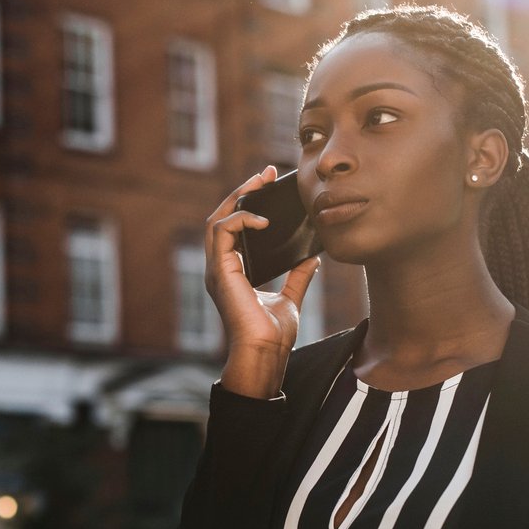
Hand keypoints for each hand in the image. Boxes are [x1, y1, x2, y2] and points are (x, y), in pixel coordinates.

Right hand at [204, 166, 320, 398]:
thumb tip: (312, 257)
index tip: (268, 184)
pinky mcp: (221, 271)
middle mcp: (220, 268)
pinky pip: (223, 232)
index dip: (248, 204)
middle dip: (242, 192)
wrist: (266, 354)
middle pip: (222, 217)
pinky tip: (262, 220)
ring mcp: (217, 269)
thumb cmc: (274, 335)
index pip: (233, 228)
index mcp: (232, 272)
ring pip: (216, 220)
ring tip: (259, 184)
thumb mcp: (290, 298)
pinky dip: (240, 220)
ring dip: (238, 199)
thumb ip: (298, 277)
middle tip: (265, 174)